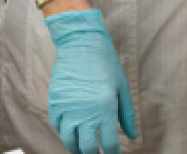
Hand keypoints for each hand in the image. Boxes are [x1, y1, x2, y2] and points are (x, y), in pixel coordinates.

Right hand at [45, 9, 137, 153]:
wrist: (80, 42)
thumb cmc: (105, 62)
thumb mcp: (121, 87)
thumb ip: (127, 114)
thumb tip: (132, 136)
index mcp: (105, 109)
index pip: (109, 144)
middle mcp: (85, 112)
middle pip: (88, 147)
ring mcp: (67, 108)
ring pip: (69, 140)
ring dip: (77, 149)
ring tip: (83, 149)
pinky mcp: (54, 102)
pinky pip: (57, 125)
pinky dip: (64, 132)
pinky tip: (71, 132)